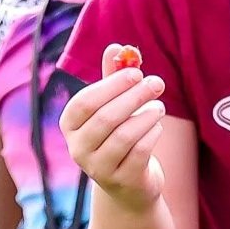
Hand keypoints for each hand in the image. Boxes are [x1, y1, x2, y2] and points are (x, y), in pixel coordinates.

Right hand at [59, 43, 167, 210]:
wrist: (128, 182)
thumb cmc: (118, 133)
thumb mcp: (114, 105)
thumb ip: (114, 77)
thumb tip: (117, 46)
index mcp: (70, 125)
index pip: (84, 102)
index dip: (112, 85)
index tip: (137, 72)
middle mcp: (78, 149)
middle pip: (105, 118)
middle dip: (135, 96)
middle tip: (157, 83)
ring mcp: (98, 168)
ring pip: (124, 136)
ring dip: (147, 116)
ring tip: (160, 106)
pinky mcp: (121, 181)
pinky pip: (139, 153)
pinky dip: (151, 134)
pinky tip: (156, 126)